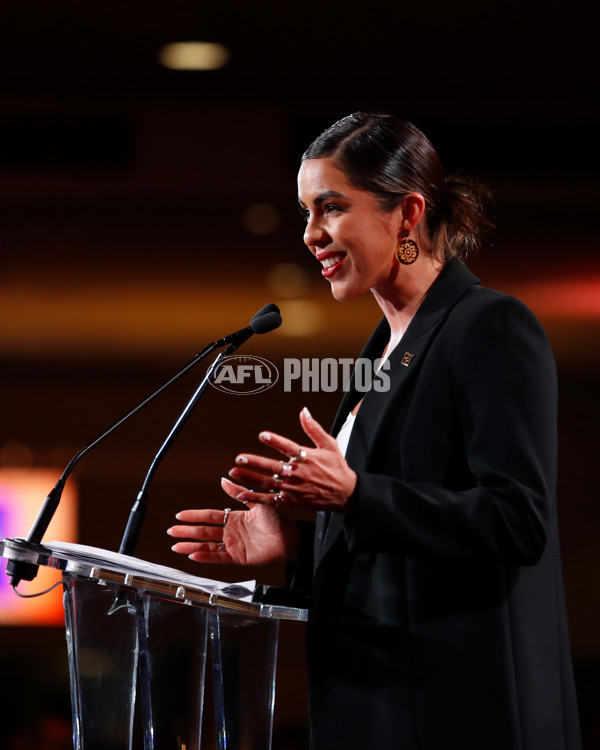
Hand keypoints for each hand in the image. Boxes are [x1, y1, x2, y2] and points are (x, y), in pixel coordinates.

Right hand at [168, 502, 298, 565]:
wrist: (290, 538)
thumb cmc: (278, 519)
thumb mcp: (256, 502)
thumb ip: (239, 492)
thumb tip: (223, 479)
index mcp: (234, 518)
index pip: (209, 516)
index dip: (194, 515)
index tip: (180, 515)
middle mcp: (231, 532)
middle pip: (204, 531)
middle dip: (187, 531)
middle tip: (171, 531)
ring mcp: (233, 545)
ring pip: (207, 545)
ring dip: (191, 546)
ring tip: (176, 546)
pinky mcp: (238, 557)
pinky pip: (218, 557)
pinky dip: (205, 557)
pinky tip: (193, 556)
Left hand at [222, 407, 357, 512]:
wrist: (345, 494)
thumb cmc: (337, 467)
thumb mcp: (329, 444)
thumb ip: (313, 428)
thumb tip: (303, 411)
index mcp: (307, 458)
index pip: (289, 448)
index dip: (275, 441)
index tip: (262, 435)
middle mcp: (298, 473)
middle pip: (273, 467)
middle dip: (255, 463)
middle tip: (239, 457)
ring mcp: (293, 488)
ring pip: (268, 483)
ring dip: (250, 478)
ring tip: (234, 472)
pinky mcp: (292, 500)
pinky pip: (271, 499)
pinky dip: (256, 497)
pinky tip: (242, 493)